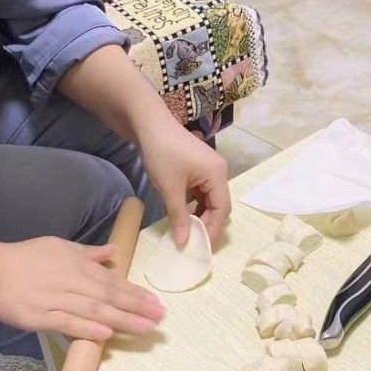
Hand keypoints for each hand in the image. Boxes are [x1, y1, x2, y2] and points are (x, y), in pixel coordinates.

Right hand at [0, 236, 164, 341]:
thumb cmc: (24, 257)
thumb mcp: (58, 246)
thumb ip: (87, 253)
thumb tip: (112, 253)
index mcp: (77, 264)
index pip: (113, 280)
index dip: (136, 293)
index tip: (156, 303)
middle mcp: (72, 281)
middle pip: (109, 296)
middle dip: (137, 308)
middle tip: (160, 319)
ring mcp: (57, 300)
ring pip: (95, 310)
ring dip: (122, 320)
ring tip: (144, 329)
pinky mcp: (41, 317)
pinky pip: (68, 323)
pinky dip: (88, 329)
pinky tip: (106, 335)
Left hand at [139, 123, 230, 246]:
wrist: (148, 124)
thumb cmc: (162, 154)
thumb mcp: (170, 188)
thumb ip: (179, 216)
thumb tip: (183, 242)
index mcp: (217, 174)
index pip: (222, 209)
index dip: (213, 229)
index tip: (200, 246)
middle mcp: (218, 171)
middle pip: (219, 204)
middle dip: (207, 223)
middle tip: (194, 241)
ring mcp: (208, 168)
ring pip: (209, 199)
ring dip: (199, 214)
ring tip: (187, 231)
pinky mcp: (197, 167)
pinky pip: (200, 191)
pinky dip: (193, 204)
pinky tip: (181, 214)